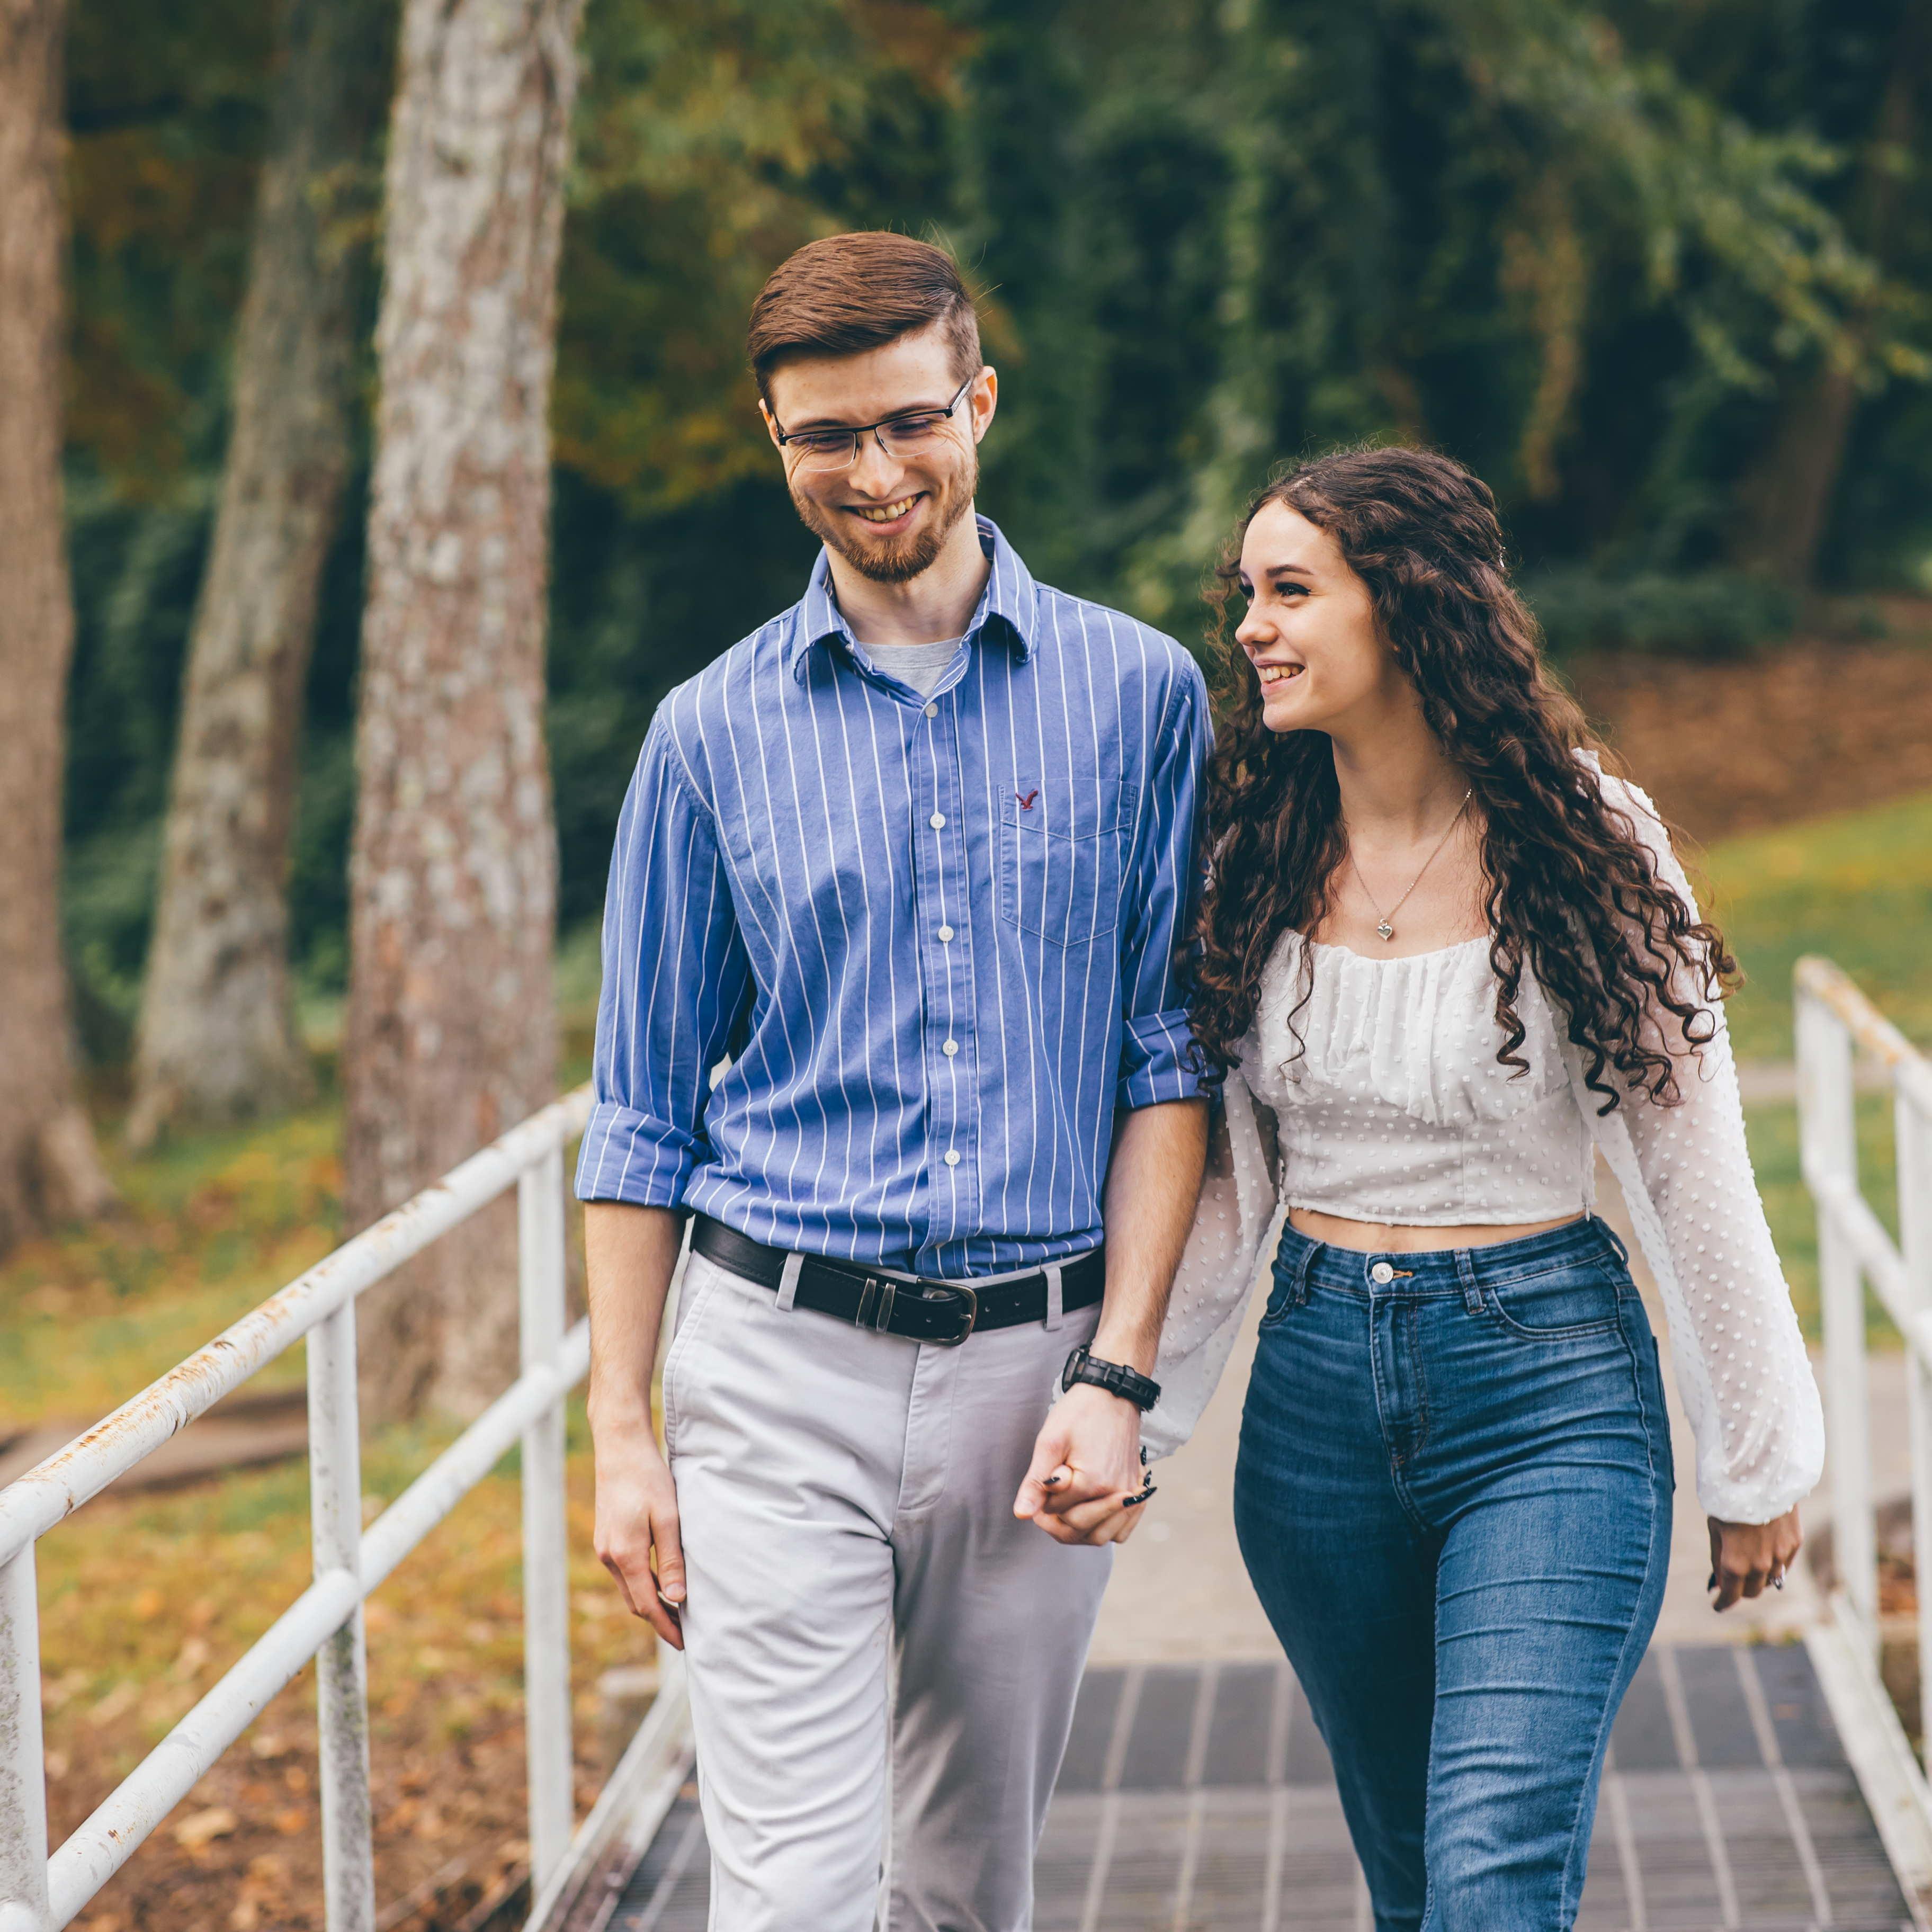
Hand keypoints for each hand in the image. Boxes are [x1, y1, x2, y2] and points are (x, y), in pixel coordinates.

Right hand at [592, 1416, 686, 1648]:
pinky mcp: (606, 1538)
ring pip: (630, 1588)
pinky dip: (643, 1583)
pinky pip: (625, 1572)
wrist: (620, 1449)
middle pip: (636, 1601)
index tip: (686, 1643)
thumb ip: (672, 1560)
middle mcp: (609, 1556)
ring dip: (651, 1602)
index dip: (667, 1627)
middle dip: (660, 1620)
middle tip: (687, 1633)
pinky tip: (661, 1582)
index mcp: (626, 1554)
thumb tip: (678, 1599)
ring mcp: (604, 1548)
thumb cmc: (649, 1478)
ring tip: (678, 1612)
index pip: (647, 1605)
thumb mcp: (668, 1518)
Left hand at [1013, 1383, 1149, 1545]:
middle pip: (1078, 1531)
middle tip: (1047, 1500)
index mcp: (1091, 1482)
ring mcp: (1130, 1494)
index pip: (1056, 1513)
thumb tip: (1021, 1515)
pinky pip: (1122, 1529)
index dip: (1042, 1503)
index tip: (1041, 1484)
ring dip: (1079, 1531)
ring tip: (1066, 1509)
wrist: (1113, 1393)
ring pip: (1100, 1537)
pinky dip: (1105, 1529)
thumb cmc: (1080, 1412)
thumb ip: (1036, 1482)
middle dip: (1057, 1521)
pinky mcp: (1136, 1490)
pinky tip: (1090, 1512)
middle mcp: (1116, 1494)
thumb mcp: (1050, 1442)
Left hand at [1707, 1508, 1800, 1611]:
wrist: (1758, 1474)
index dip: (1723, 1603)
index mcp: (1735, 1563)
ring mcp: (1781, 1556)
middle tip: (1731, 1580)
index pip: (1731, 1595)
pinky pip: (1784, 1564)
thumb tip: (1720, 1581)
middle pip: (1753, 1591)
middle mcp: (1760, 1565)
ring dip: (1759, 1578)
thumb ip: (1718, 1557)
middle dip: (1740, 1589)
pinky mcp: (1795, 1543)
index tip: (1718, 1604)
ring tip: (1748, 1564)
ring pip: (1771, 1581)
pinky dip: (1774, 1564)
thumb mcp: (1714, 1528)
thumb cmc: (1728, 1499)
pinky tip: (1765, 1551)